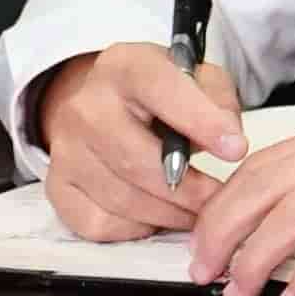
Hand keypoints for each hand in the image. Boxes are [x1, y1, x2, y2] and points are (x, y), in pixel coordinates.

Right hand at [33, 45, 248, 242]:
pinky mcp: (57, 187)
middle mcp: (86, 106)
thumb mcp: (198, 78)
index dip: (201, 122)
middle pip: (137, 160)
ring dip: (168, 214)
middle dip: (188, 189)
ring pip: (121, 198)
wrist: (104, 104)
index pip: (161, 90)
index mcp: (125, 67)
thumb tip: (228, 140)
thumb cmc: (164, 95)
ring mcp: (66, 150)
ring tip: (197, 211)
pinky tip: (157, 215)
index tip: (237, 150)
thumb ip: (218, 100)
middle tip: (219, 199)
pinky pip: (98, 223)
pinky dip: (135, 228)